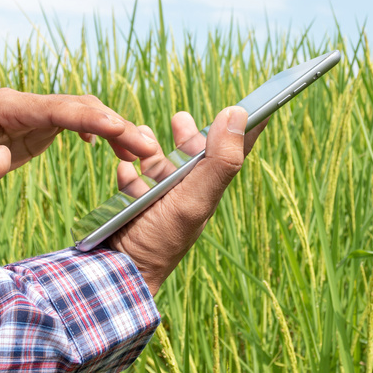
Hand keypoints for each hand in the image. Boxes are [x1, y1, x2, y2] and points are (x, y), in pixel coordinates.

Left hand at [0, 89, 159, 197]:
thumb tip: (0, 164)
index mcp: (8, 107)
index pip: (58, 109)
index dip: (91, 118)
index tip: (121, 128)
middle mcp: (26, 105)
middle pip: (80, 107)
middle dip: (116, 124)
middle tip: (148, 148)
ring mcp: (34, 114)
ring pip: (83, 113)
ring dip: (113, 129)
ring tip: (142, 151)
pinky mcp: (37, 127)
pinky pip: (75, 124)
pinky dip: (98, 133)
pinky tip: (112, 149)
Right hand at [106, 106, 266, 294]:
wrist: (119, 270)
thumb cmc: (161, 240)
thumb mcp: (194, 199)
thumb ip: (218, 161)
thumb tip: (238, 114)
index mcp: (207, 189)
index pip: (233, 152)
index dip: (244, 127)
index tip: (252, 102)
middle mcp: (187, 192)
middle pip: (194, 153)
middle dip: (188, 134)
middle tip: (180, 119)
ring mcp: (160, 197)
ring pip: (160, 161)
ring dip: (150, 146)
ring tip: (141, 134)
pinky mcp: (135, 202)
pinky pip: (133, 176)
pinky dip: (128, 167)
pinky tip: (124, 168)